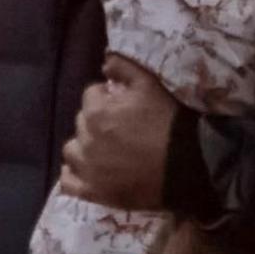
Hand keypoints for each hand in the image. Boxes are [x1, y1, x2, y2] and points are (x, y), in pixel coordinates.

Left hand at [59, 56, 179, 208]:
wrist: (186, 167)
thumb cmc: (169, 123)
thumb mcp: (151, 85)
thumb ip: (124, 66)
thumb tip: (104, 61)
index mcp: (97, 112)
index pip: (91, 95)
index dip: (108, 98)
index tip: (124, 105)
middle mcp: (86, 139)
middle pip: (82, 122)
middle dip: (97, 120)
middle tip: (120, 128)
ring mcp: (87, 168)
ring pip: (72, 150)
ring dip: (84, 146)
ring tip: (104, 150)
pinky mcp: (93, 192)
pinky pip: (67, 182)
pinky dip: (73, 174)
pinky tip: (86, 170)